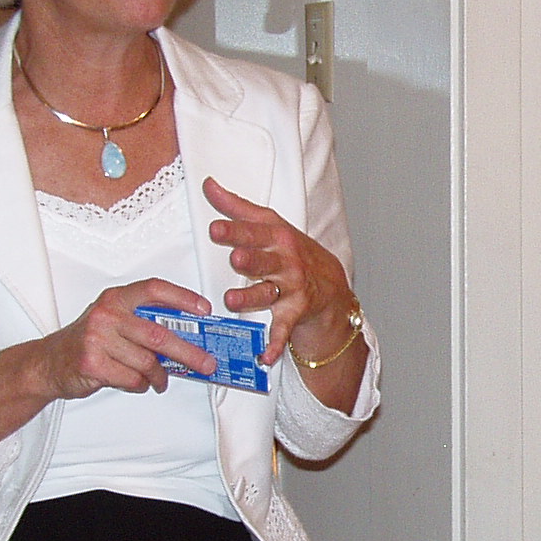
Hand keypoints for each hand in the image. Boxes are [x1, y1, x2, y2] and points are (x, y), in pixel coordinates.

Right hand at [41, 279, 219, 398]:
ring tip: (159, 380)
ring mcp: (97, 338)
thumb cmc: (86, 342)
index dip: (183, 298)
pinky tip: (136, 382)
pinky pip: (132, 378)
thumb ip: (143, 323)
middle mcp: (107, 315)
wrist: (48, 363)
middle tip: (205, 363)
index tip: (203, 310)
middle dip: (188, 353)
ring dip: (158, 376)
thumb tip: (186, 337)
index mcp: (115, 299)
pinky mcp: (92, 363)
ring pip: (147, 362)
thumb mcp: (112, 321)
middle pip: (159, 334)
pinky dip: (140, 384)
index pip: (155, 290)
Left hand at [203, 176, 357, 367]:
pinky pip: (282, 331)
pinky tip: (264, 357)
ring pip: (267, 294)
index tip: (215, 228)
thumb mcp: (270, 225)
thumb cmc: (292, 252)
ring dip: (250, 298)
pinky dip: (274, 345)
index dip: (235, 231)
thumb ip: (237, 207)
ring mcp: (291, 290)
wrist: (331, 285)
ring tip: (230, 301)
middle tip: (235, 259)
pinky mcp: (294, 314)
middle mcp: (285, 263)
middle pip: (264, 261)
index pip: (254, 232)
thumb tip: (209, 184)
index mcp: (277, 239)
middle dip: (250, 260)